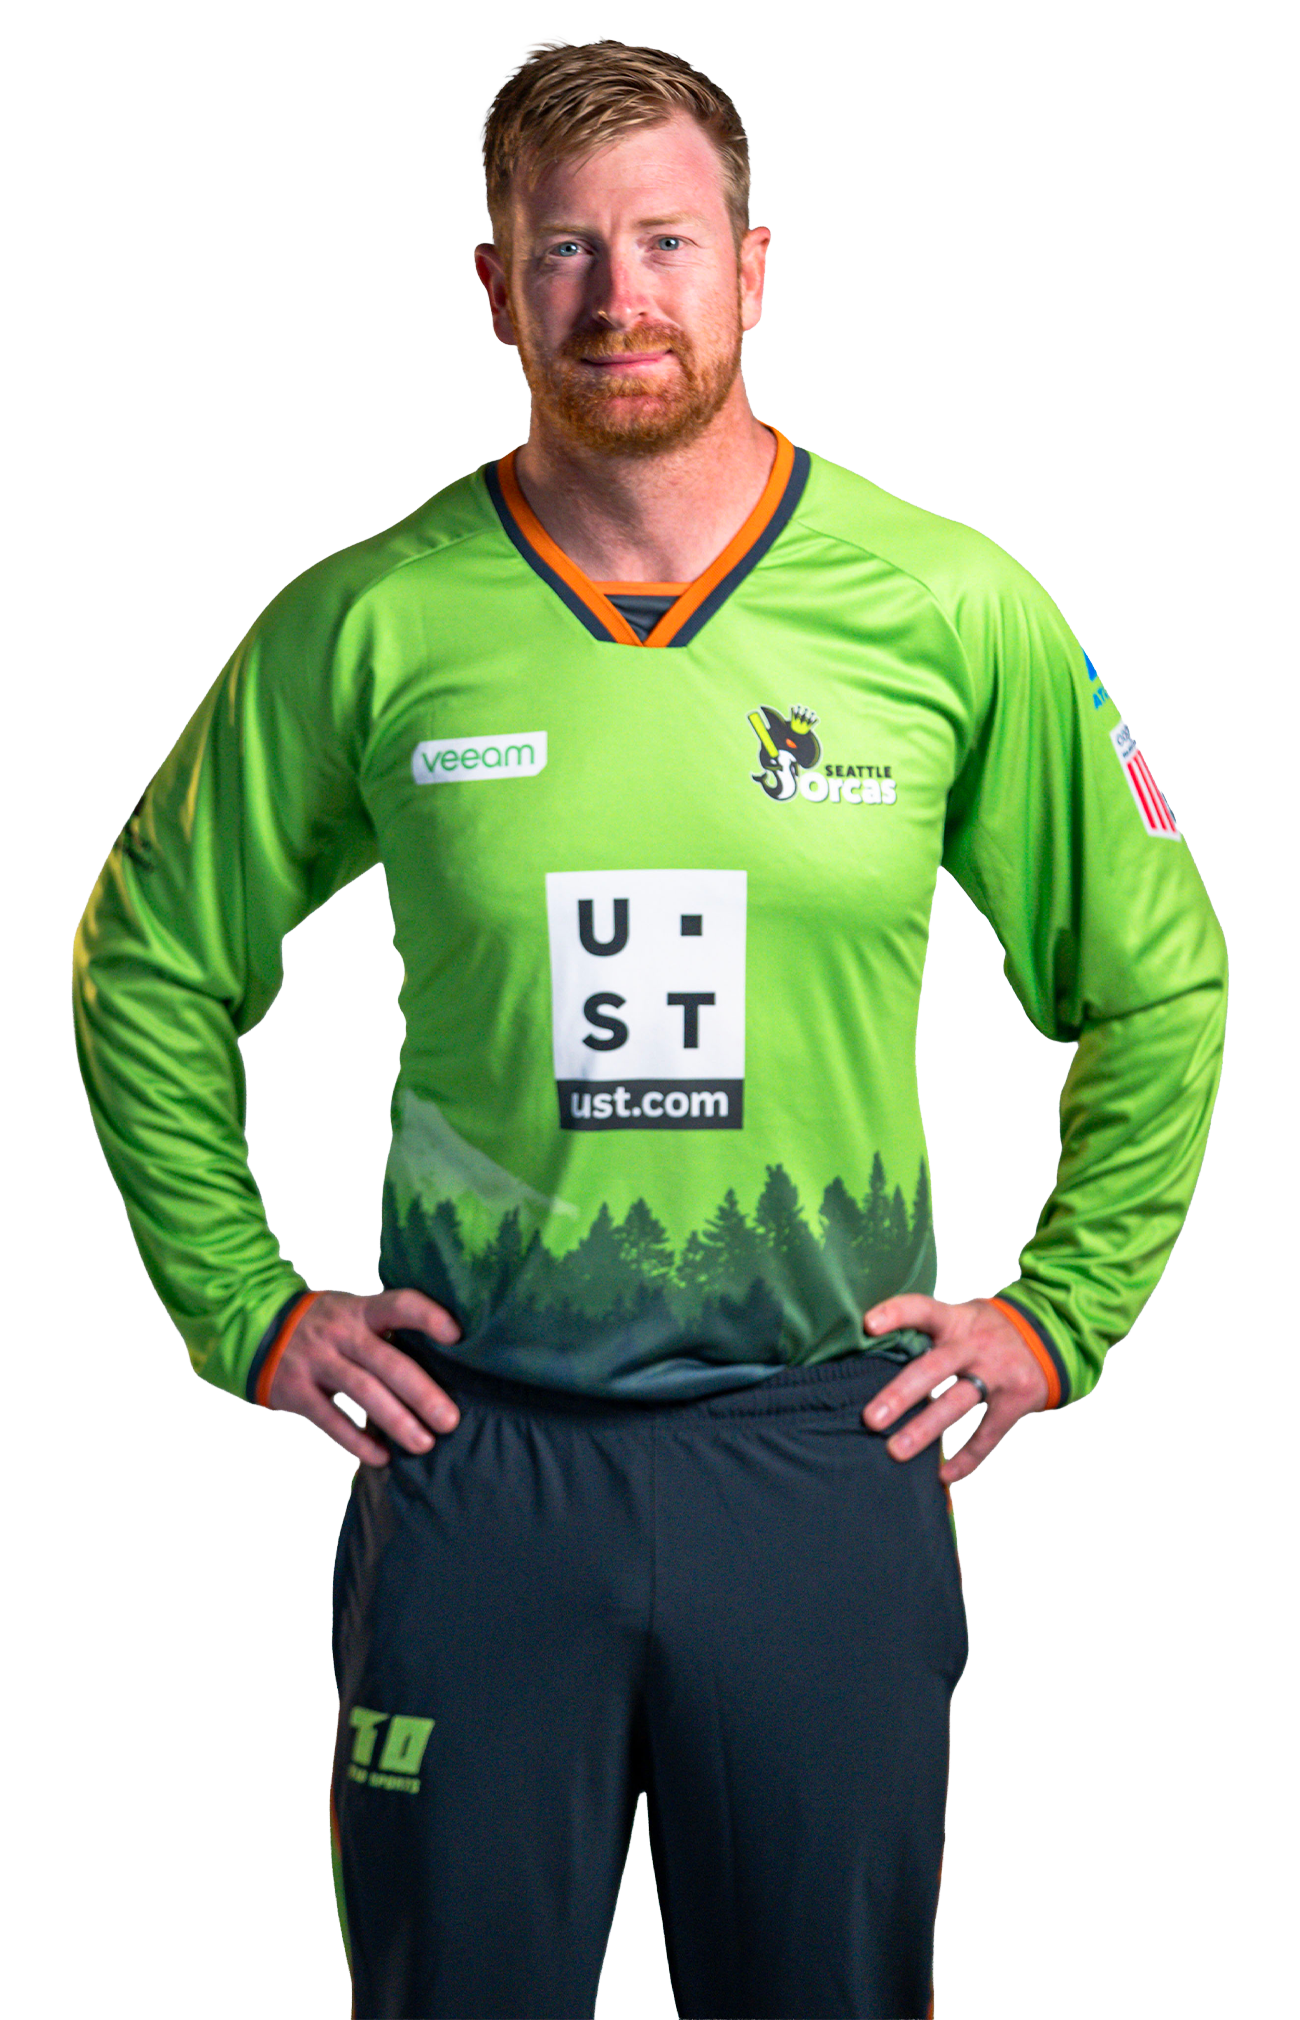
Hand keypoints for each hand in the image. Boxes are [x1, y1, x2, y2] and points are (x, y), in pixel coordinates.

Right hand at [266, 1287, 463, 1466]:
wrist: (256, 1327)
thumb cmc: (324, 1324)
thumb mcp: (351, 1312)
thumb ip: (386, 1330)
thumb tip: (443, 1362)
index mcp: (361, 1311)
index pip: (399, 1304)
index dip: (428, 1316)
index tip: (457, 1336)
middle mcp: (340, 1333)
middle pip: (387, 1361)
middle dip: (422, 1393)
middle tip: (450, 1420)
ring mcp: (317, 1361)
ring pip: (363, 1392)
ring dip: (397, 1421)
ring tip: (424, 1443)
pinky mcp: (297, 1390)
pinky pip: (331, 1419)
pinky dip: (357, 1440)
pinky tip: (382, 1457)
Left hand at [861, 1293, 1048, 1485]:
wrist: (1053, 1335)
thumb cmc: (988, 1329)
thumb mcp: (963, 1316)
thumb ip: (929, 1330)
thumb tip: (873, 1351)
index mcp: (956, 1320)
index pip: (923, 1309)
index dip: (896, 1313)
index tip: (867, 1324)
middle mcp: (975, 1345)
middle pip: (933, 1368)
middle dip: (900, 1395)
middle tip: (870, 1419)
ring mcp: (997, 1373)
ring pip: (957, 1403)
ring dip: (926, 1429)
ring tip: (895, 1452)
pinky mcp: (1016, 1400)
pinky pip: (988, 1434)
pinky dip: (966, 1458)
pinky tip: (942, 1475)